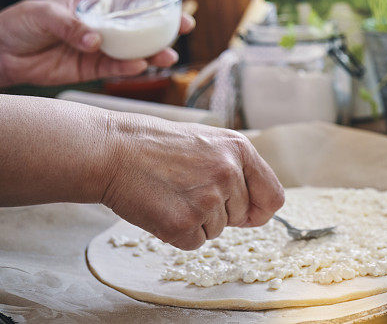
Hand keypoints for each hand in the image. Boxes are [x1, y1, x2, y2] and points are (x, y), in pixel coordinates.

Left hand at [0, 0, 194, 85]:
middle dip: (166, 23)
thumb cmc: (20, 23)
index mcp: (94, 0)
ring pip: (136, 49)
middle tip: (185, 25)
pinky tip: (140, 66)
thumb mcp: (44, 15)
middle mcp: (103, 23)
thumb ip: (72, 26)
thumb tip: (96, 42)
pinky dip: (129, 69)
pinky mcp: (92, 68)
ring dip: (155, 52)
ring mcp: (100, 46)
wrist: (1, 54)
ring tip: (168, 56)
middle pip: (141, 21)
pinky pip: (116, 68)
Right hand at [99, 114, 284, 249]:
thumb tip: (255, 209)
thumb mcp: (209, 142)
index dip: (259, 210)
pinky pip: (193, 243)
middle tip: (187, 190)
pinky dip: (176, 234)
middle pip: (242, 216)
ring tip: (171, 193)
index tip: (246, 214)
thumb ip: (237, 169)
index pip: (273, 196)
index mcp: (240, 149)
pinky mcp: (183, 223)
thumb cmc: (158, 146)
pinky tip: (161, 207)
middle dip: (219, 212)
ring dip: (196, 221)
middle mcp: (229, 173)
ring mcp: (207, 199)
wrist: (113, 150)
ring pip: (217, 231)